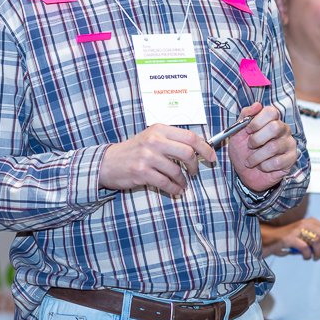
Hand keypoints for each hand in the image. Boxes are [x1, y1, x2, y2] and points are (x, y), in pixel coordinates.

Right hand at [99, 123, 216, 194]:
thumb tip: (197, 149)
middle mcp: (154, 140)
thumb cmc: (133, 150)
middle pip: (187, 153)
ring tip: (183, 183)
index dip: (204, 147)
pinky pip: (166, 183)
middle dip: (195, 165)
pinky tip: (176, 190)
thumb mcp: (151, 138)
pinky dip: (175, 189)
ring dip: (183, 180)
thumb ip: (171, 141)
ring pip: (177, 171)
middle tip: (194, 172)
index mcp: (159, 129)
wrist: (108, 162)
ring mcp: (147, 157)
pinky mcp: (142, 172)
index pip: (189, 136)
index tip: (211, 156)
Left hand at [228, 102, 296, 193]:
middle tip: (250, 146)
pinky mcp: (291, 158)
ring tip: (251, 161)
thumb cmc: (242, 151)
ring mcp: (289, 143)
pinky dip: (264, 166)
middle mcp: (283, 129)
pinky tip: (262, 166)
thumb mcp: (237, 133)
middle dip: (257, 139)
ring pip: (274, 147)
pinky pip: (277, 162)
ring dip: (257, 157)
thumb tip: (257, 105)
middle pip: (275, 127)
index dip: (257, 121)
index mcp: (271, 120)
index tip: (248, 130)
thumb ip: (245, 116)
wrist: (246, 174)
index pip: (271, 112)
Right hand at [267, 218, 319, 261]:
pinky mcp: (290, 238)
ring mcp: (298, 229)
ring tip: (315, 258)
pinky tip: (306, 257)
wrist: (272, 239)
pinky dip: (307, 255)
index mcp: (313, 222)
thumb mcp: (307, 237)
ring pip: (317, 241)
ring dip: (319, 253)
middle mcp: (306, 223)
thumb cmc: (292, 240)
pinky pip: (305, 247)